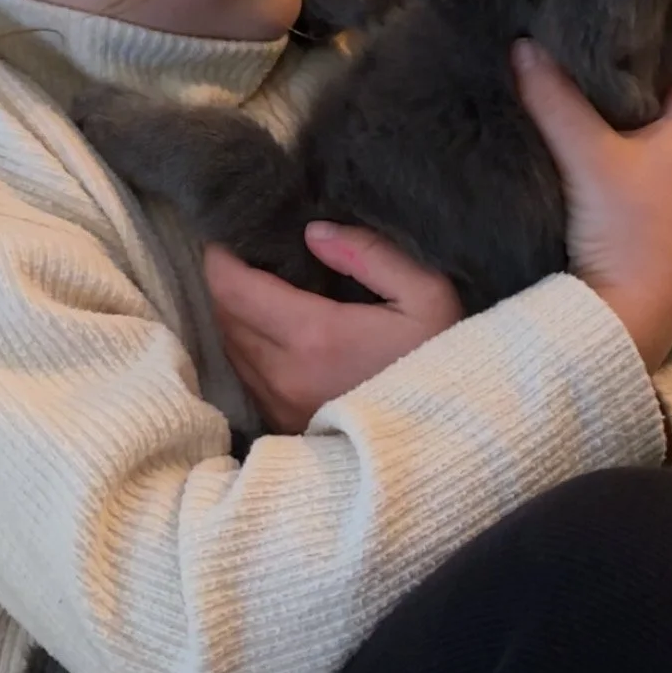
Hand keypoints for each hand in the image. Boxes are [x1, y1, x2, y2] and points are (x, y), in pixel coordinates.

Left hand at [205, 226, 462, 432]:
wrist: (451, 439)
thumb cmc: (444, 360)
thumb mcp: (427, 295)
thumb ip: (371, 255)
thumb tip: (314, 234)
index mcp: (313, 336)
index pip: (231, 288)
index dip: (220, 256)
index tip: (231, 236)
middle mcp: (283, 374)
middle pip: (224, 315)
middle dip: (228, 281)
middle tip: (253, 257)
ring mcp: (280, 404)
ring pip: (231, 346)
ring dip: (237, 315)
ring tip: (264, 290)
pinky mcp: (283, 425)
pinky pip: (246, 376)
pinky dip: (250, 347)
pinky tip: (279, 333)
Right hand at [512, 0, 671, 373]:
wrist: (624, 319)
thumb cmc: (631, 237)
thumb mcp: (593, 161)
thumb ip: (557, 102)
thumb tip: (524, 43)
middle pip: (671, 55)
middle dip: (645, 12)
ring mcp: (656, 160)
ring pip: (640, 89)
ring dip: (616, 54)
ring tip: (579, 4)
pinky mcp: (626, 185)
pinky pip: (613, 120)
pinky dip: (594, 93)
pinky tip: (560, 76)